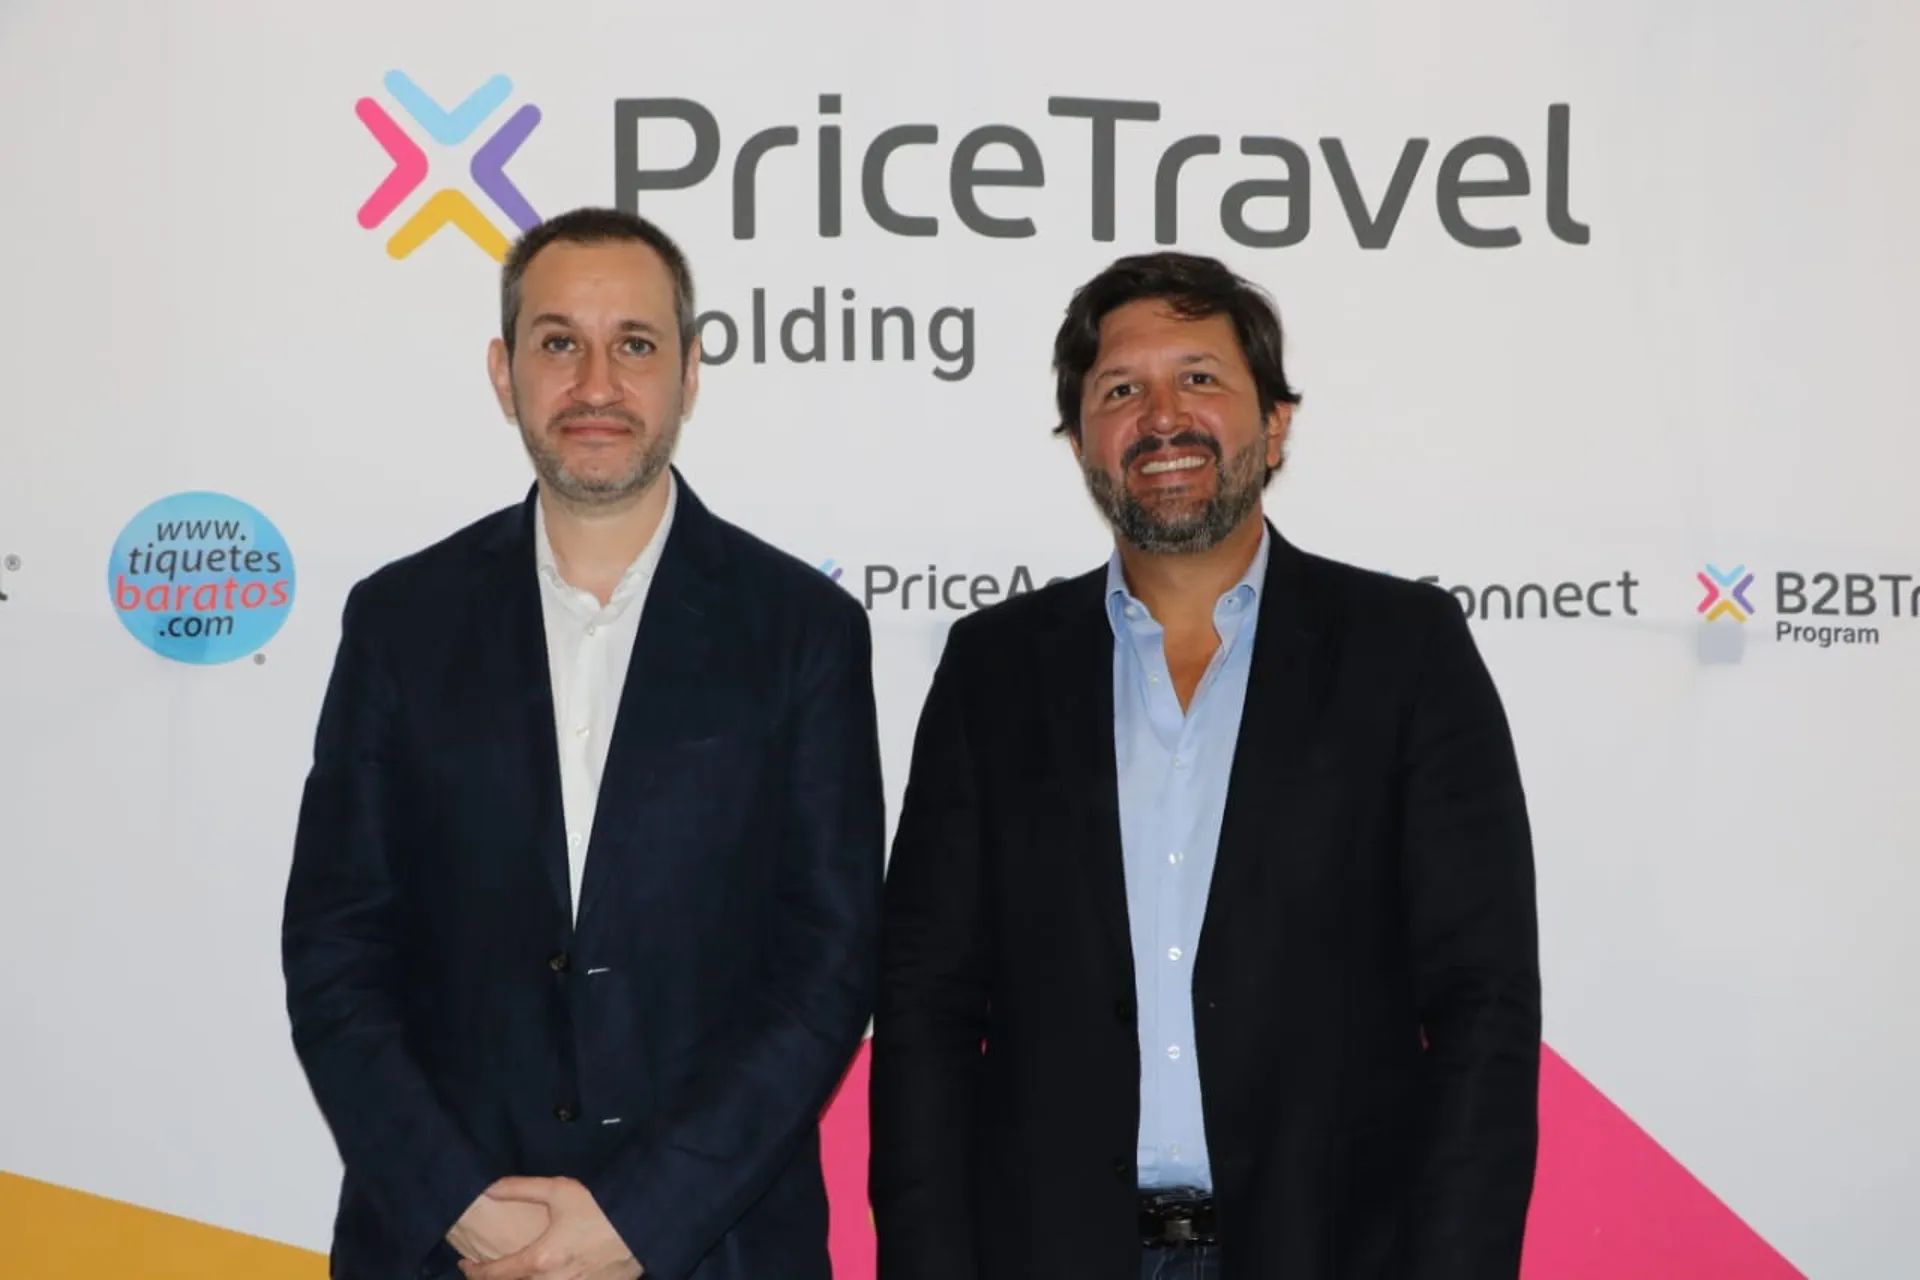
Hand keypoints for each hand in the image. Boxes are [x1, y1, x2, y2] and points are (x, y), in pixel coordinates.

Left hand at [458, 1177, 640, 1279]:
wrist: (643, 1224)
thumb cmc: (601, 1207)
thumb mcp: (561, 1190)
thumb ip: (521, 1188)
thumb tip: (488, 1187)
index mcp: (540, 1260)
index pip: (494, 1275)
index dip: (474, 1272)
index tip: (465, 1265)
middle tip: (484, 1272)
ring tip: (516, 1273)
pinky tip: (549, 1274)